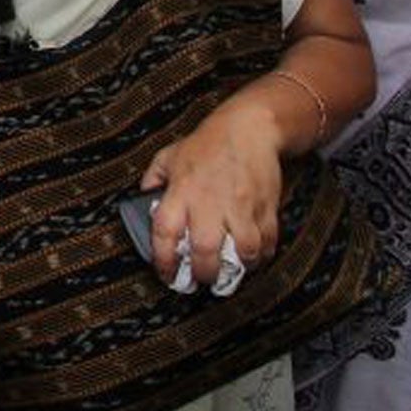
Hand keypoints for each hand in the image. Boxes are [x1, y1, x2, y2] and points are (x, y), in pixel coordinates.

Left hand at [139, 100, 284, 289]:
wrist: (249, 129)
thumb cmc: (207, 144)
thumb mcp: (169, 156)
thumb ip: (153, 180)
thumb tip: (142, 200)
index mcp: (182, 190)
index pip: (165, 231)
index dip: (163, 259)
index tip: (166, 274)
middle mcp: (210, 201)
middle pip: (205, 249)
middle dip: (203, 273)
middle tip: (201, 281)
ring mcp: (241, 206)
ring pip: (243, 251)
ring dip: (237, 269)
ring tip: (229, 272)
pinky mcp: (266, 208)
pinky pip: (268, 242)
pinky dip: (262, 256)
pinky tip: (252, 257)